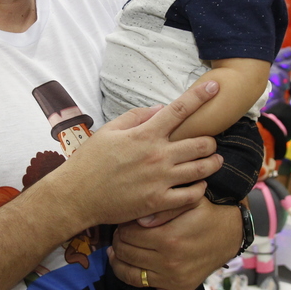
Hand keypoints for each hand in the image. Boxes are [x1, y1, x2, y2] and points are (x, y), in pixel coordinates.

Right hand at [48, 80, 222, 229]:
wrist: (75, 197)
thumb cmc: (89, 162)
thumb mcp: (109, 131)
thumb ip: (136, 117)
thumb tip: (160, 109)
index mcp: (144, 135)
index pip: (179, 109)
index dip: (200, 96)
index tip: (215, 86)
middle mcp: (156, 156)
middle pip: (201, 143)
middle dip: (212, 140)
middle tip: (211, 142)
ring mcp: (160, 180)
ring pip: (202, 169)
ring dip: (212, 163)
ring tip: (214, 161)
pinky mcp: (158, 203)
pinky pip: (191, 196)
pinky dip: (200, 189)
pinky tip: (198, 185)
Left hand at [108, 199, 241, 289]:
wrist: (230, 233)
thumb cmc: (207, 214)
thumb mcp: (189, 201)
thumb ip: (163, 208)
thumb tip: (138, 221)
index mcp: (168, 239)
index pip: (127, 235)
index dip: (121, 227)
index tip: (124, 223)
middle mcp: (169, 263)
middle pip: (126, 254)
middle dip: (118, 243)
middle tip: (120, 236)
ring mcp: (173, 280)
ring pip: (131, 277)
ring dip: (117, 265)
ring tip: (115, 254)